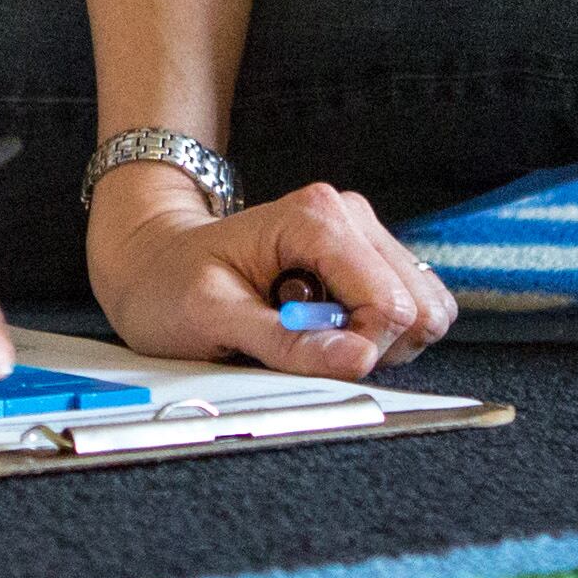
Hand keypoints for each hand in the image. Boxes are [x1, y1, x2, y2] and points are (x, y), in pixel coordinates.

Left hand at [83, 162, 456, 380]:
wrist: (154, 261)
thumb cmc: (172, 284)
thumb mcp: (212, 318)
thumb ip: (285, 343)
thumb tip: (357, 360)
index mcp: (316, 218)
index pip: (390, 303)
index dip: (362, 348)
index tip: (313, 357)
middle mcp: (350, 217)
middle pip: (418, 307)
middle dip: (373, 344)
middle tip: (308, 344)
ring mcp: (364, 237)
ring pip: (423, 311)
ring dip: (375, 340)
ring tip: (310, 332)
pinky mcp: (368, 261)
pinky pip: (407, 312)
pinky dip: (374, 335)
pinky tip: (323, 327)